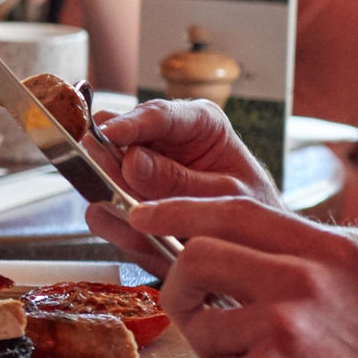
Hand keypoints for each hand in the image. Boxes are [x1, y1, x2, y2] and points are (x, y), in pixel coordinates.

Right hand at [89, 99, 278, 230]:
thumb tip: (131, 162)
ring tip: (141, 224)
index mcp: (199, 122)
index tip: (105, 135)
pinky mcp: (128, 197)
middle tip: (120, 192)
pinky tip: (140, 238)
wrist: (254, 243)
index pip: (157, 115)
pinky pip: (106, 208)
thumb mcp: (228, 197)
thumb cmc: (252, 210)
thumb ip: (180, 183)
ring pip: (103, 171)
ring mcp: (141, 167)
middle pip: (117, 136)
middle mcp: (164, 138)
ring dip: (112, 198)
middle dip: (111, 164)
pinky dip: (116, 224)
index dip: (128, 125)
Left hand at [120, 194, 357, 357]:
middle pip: (197, 258)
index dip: (178, 208)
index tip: (143, 213)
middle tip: (189, 309)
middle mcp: (303, 285)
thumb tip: (207, 239)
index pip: (236, 211)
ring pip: (201, 328)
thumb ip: (287, 257)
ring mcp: (280, 334)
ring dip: (219, 353)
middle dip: (180, 287)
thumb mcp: (345, 287)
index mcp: (327, 254)